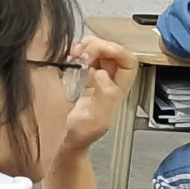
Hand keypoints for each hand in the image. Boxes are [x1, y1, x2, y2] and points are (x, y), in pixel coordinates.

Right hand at [61, 34, 133, 153]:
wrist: (61, 142)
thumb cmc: (78, 135)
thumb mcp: (94, 119)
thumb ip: (103, 97)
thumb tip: (103, 74)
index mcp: (116, 90)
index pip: (128, 62)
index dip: (117, 51)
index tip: (99, 50)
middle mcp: (107, 81)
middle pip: (111, 52)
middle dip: (97, 46)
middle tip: (81, 53)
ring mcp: (92, 77)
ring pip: (96, 51)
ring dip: (84, 46)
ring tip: (73, 54)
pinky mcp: (77, 76)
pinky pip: (80, 56)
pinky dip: (73, 51)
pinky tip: (67, 58)